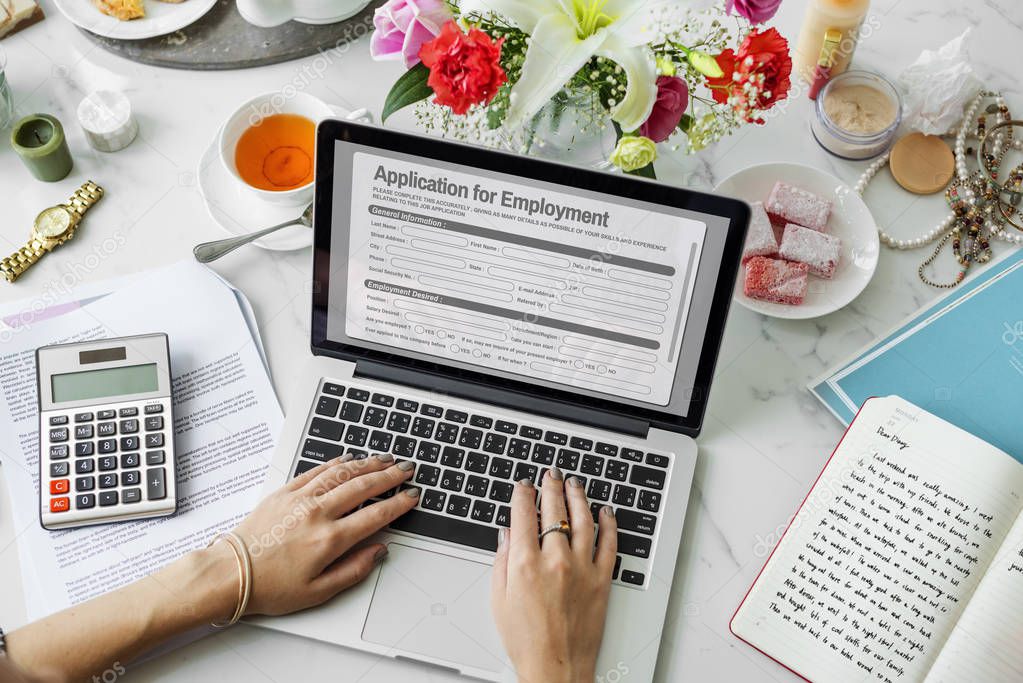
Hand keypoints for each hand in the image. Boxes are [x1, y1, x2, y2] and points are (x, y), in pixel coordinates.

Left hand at [229, 453, 418, 616]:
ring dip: (367, 464)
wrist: (230, 574)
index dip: (399, 504)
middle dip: (389, 476)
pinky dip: (336, 462)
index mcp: (330, 540)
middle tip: (406, 469)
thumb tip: (378, 551)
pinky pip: (316, 470)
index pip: (376, 515)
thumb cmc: (270, 586)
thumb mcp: (319, 592)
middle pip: (363, 486)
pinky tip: (349, 459)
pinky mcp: (284, 492)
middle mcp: (317, 513)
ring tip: (384, 459)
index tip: (412, 496)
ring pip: (342, 473)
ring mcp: (300, 499)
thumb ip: (354, 570)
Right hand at [491, 468, 617, 682]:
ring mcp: (582, 569)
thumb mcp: (500, 599)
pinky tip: (605, 511)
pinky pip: (609, 544)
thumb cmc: (526, 640)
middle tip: (551, 474)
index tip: (523, 485)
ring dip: (578, 497)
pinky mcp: (602, 580)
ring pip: (583, 520)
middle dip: (551, 487)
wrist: (556, 668)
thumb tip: (506, 535)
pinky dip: (608, 524)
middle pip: (554, 511)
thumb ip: (502, 561)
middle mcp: (555, 561)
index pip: (523, 515)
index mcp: (525, 564)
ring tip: (575, 483)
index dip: (522, 494)